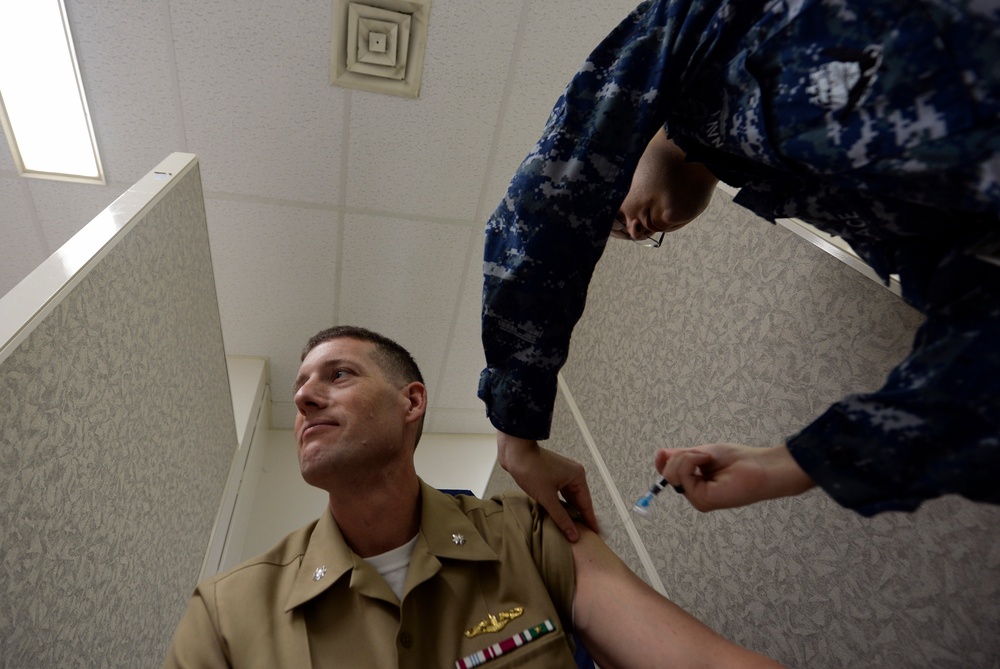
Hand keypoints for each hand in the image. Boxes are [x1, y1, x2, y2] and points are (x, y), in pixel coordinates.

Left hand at [496, 430, 598, 540]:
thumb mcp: (547, 498)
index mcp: (577, 477)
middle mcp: (573, 474)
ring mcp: (562, 474)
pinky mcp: (552, 475)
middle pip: (578, 500)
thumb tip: (573, 535)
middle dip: (579, 516)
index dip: (590, 520)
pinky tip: (558, 514)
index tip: (595, 534)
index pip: (586, 504)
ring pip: (568, 497)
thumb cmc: (531, 470)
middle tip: (583, 534)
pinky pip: (560, 492)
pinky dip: (560, 503)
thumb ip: (561, 518)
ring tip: (571, 528)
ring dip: (568, 510)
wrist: (515, 452)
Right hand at [655, 443, 814, 511]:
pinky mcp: (703, 500)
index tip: (664, 454)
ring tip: (707, 457)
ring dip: (687, 457)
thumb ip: (682, 456)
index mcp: (695, 483)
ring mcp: (698, 499)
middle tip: (701, 454)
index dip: (662, 463)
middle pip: (668, 474)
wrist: (760, 467)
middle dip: (679, 456)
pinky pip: (684, 475)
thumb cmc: (739, 460)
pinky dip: (691, 461)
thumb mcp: (703, 453)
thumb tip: (661, 454)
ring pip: (673, 474)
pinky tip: (706, 461)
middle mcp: (695, 493)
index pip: (668, 475)